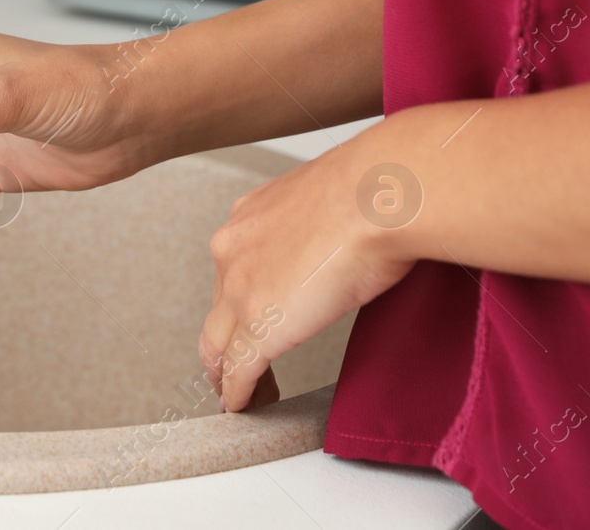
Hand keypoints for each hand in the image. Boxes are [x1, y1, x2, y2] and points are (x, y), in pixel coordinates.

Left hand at [199, 127, 417, 410]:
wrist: (376, 195)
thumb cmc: (372, 189)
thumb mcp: (332, 197)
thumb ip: (325, 220)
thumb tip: (351, 231)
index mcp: (250, 217)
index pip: (233, 269)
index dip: (239, 300)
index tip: (252, 315)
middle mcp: (233, 250)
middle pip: (218, 309)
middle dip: (226, 340)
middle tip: (236, 364)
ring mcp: (240, 291)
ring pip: (218, 344)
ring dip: (226, 373)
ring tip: (238, 393)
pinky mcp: (259, 327)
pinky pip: (239, 371)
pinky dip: (238, 393)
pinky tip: (243, 406)